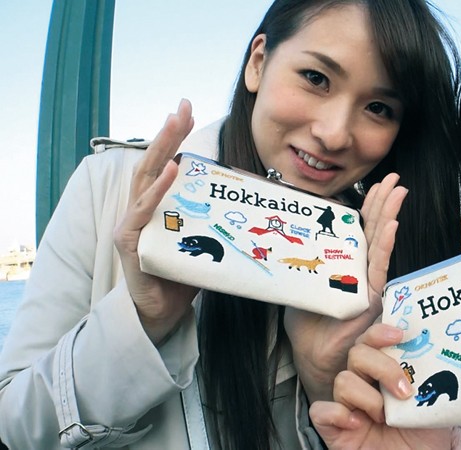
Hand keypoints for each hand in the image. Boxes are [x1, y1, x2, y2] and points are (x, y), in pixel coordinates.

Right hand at [114, 99, 198, 343]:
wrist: (161, 313)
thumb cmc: (182, 276)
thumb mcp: (204, 241)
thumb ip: (215, 220)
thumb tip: (251, 205)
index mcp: (158, 206)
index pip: (166, 164)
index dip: (175, 137)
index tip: (188, 111)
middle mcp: (141, 209)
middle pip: (154, 163)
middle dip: (169, 133)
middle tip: (183, 107)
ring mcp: (133, 223)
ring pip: (146, 179)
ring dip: (162, 150)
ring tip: (174, 124)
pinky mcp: (129, 242)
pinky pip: (144, 211)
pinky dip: (157, 190)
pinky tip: (170, 171)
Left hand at [285, 174, 406, 401]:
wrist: (311, 354)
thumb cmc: (307, 323)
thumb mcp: (301, 282)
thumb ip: (305, 261)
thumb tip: (289, 236)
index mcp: (347, 264)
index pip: (361, 229)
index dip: (369, 206)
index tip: (376, 184)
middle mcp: (362, 270)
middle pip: (375, 228)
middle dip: (384, 201)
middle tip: (393, 178)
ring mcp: (368, 283)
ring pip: (380, 242)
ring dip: (389, 215)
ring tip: (398, 192)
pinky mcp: (370, 298)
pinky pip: (379, 267)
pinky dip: (385, 246)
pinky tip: (392, 226)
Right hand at [309, 324, 451, 449]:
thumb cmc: (424, 436)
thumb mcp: (434, 402)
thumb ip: (431, 378)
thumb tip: (439, 352)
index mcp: (383, 373)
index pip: (372, 341)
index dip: (379, 332)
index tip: (399, 335)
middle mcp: (363, 384)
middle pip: (357, 353)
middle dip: (382, 367)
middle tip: (404, 390)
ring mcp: (347, 406)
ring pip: (342, 380)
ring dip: (368, 397)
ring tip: (386, 417)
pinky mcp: (334, 430)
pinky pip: (320, 411)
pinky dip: (338, 414)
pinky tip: (358, 424)